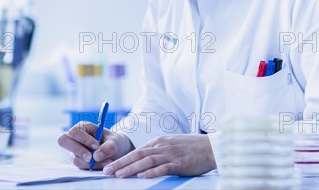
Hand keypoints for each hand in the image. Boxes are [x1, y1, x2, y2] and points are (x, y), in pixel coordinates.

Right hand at [57, 121, 133, 169]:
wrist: (117, 151)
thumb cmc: (113, 142)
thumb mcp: (115, 141)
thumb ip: (108, 147)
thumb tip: (96, 156)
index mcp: (83, 127)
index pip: (75, 132)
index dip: (83, 139)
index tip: (96, 146)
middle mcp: (76, 138)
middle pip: (63, 141)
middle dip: (78, 150)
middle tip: (91, 158)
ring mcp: (75, 151)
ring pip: (74, 158)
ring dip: (90, 162)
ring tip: (107, 161)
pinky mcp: (79, 161)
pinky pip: (81, 166)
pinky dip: (93, 167)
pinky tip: (104, 164)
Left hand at [102, 134, 216, 177]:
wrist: (211, 147)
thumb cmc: (192, 147)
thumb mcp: (172, 145)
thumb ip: (158, 151)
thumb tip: (143, 161)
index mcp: (159, 141)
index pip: (137, 151)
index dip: (122, 158)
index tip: (110, 165)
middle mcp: (163, 146)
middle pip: (138, 155)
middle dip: (121, 163)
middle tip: (107, 170)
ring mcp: (171, 154)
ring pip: (147, 161)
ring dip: (131, 168)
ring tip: (119, 175)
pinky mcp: (180, 163)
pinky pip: (163, 168)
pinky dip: (151, 172)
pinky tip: (141, 176)